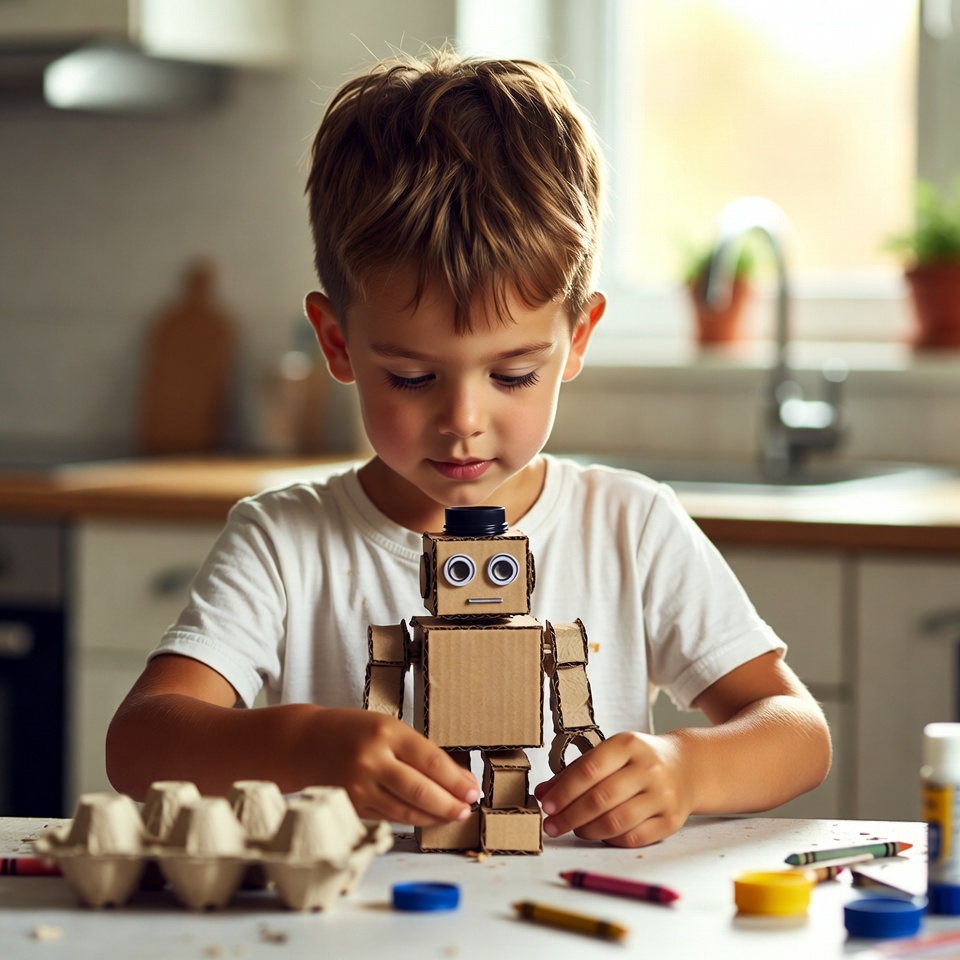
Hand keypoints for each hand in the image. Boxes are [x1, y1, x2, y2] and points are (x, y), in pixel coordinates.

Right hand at [301, 708, 478, 825]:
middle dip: (449, 804)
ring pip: (406, 811)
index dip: (456, 781)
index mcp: (385, 733)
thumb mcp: (387, 728)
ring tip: (452, 815)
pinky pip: (389, 818)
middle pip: (421, 791)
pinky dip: (412, 820)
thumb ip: (420, 753)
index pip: (431, 762)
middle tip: (467, 809)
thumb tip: (458, 779)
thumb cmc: (352, 731)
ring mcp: (359, 787)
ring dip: (434, 816)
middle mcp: (371, 760)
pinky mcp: (352, 807)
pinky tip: (426, 818)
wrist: (304, 743)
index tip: (473, 790)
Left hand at [533, 732, 692, 846]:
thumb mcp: (609, 754)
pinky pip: (633, 838)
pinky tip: (598, 834)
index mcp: (628, 745)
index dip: (564, 791)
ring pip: (615, 821)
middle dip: (570, 816)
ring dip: (586, 830)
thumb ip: (576, 772)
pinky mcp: (671, 821)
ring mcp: (662, 795)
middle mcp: (648, 769)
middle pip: (600, 798)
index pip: (589, 770)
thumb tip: (543, 793)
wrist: (685, 767)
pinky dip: (609, 840)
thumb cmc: (637, 760)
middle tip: (551, 826)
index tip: (546, 805)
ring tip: (573, 830)